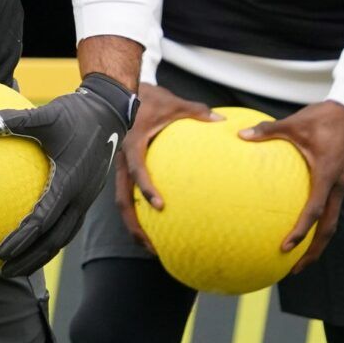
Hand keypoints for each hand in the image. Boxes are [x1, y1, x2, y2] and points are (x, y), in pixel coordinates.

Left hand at [0, 73, 133, 276]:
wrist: (108, 113)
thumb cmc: (74, 114)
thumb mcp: (44, 115)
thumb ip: (12, 121)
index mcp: (70, 182)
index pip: (43, 220)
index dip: (22, 239)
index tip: (1, 251)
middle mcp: (81, 197)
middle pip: (55, 240)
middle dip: (30, 258)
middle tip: (4, 270)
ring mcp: (85, 199)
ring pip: (64, 237)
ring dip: (41, 254)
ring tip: (17, 267)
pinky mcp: (86, 197)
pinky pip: (67, 225)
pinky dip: (50, 238)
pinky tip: (32, 237)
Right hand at [114, 82, 220, 252]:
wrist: (122, 95)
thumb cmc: (151, 100)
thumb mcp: (175, 104)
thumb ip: (197, 112)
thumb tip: (222, 121)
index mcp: (133, 145)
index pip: (137, 171)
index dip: (146, 189)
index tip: (160, 207)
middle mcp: (123, 161)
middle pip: (122, 200)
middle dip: (134, 226)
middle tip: (152, 247)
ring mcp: (121, 168)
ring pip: (122, 203)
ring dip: (134, 226)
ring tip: (152, 248)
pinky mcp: (125, 171)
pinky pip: (128, 196)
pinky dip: (138, 214)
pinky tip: (156, 227)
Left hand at [240, 100, 343, 271]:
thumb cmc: (323, 118)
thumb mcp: (294, 122)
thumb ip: (267, 131)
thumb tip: (240, 135)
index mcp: (327, 174)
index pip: (314, 211)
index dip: (301, 231)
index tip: (286, 246)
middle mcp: (337, 185)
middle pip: (328, 228)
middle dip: (313, 251)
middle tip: (294, 268)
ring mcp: (340, 186)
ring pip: (332, 222)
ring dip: (317, 242)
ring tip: (299, 258)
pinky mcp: (339, 182)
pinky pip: (330, 209)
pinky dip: (318, 224)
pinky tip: (302, 227)